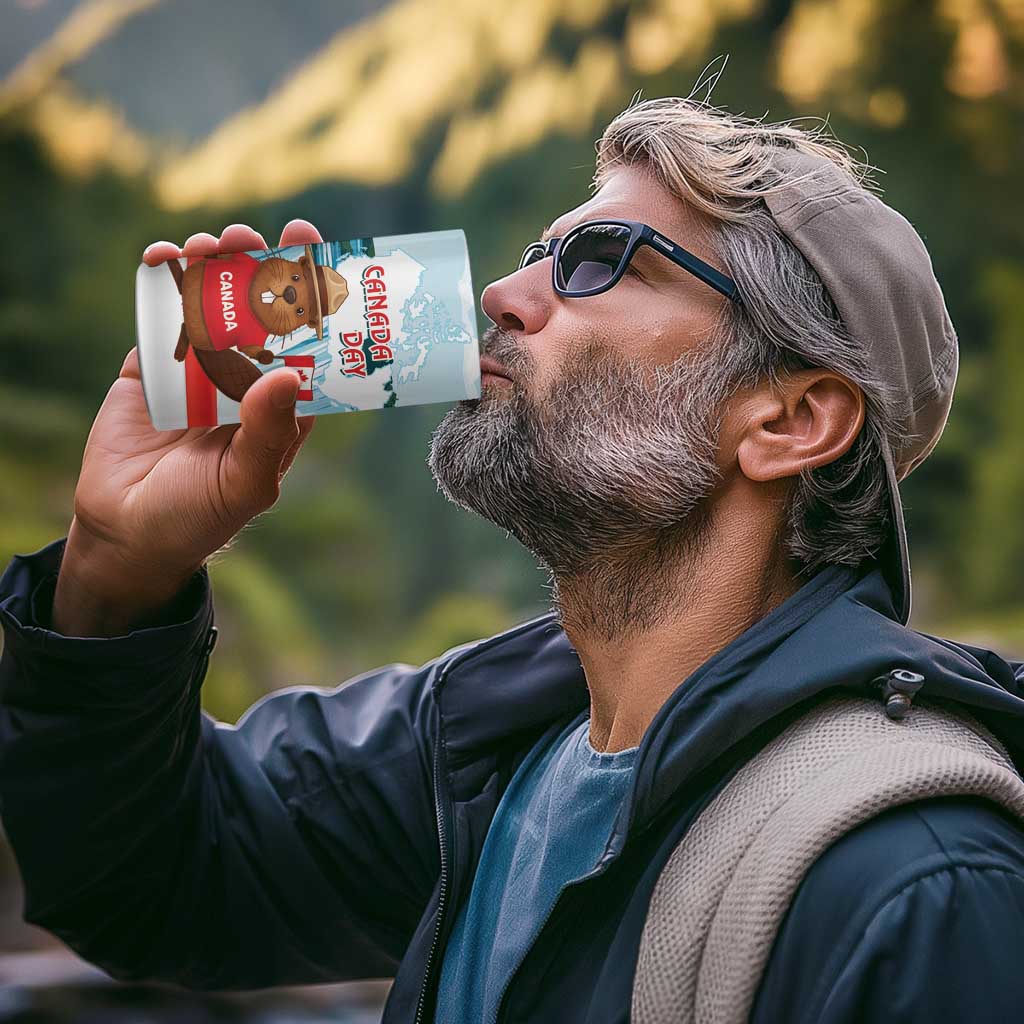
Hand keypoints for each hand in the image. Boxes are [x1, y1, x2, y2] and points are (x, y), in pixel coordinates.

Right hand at [52, 220, 322, 636]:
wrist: (126, 532)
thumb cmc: (199, 516)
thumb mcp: (246, 482)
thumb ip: (269, 432)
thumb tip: (290, 374)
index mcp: (282, 404)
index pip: (307, 342)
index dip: (313, 297)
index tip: (315, 250)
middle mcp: (246, 379)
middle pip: (260, 311)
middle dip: (260, 267)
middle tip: (257, 236)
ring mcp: (199, 369)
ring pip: (212, 303)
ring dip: (213, 265)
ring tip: (211, 244)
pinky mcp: (152, 366)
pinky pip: (160, 314)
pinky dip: (161, 280)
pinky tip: (164, 257)